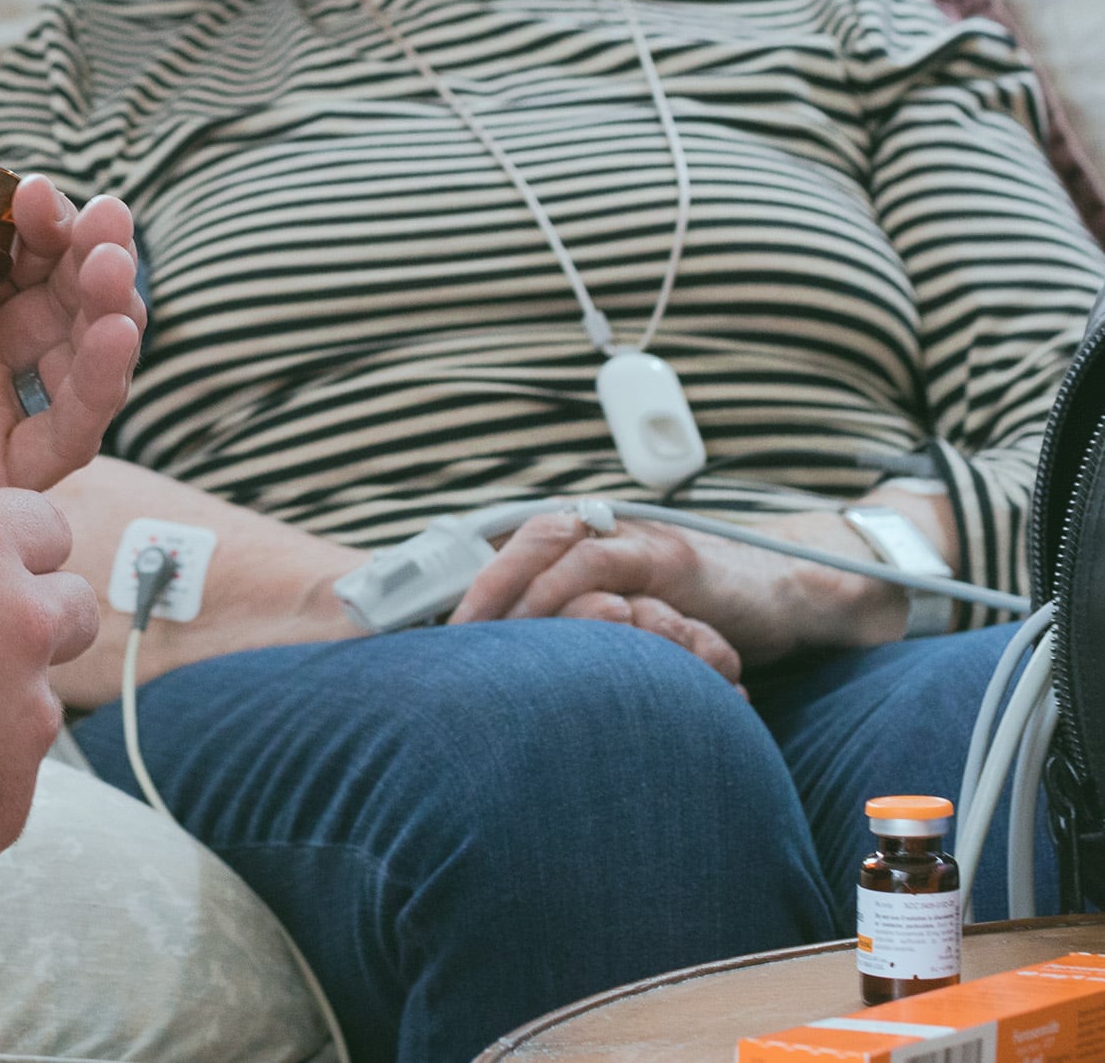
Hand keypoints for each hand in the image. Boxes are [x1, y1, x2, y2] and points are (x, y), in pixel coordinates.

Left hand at [0, 166, 143, 568]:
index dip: (31, 218)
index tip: (35, 193)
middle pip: (53, 297)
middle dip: (90, 255)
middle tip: (106, 227)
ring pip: (73, 360)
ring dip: (110, 312)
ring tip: (117, 274)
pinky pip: (60, 437)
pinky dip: (97, 387)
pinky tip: (112, 339)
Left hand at [449, 507, 896, 670]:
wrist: (788, 590)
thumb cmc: (703, 614)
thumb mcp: (635, 624)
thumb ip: (586, 638)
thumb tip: (522, 685)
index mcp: (585, 544)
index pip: (509, 552)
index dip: (468, 586)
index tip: (427, 632)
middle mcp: (601, 531)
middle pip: (516, 541)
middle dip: (473, 586)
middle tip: (440, 639)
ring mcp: (632, 538)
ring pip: (548, 545)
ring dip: (507, 587)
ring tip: (476, 635)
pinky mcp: (667, 556)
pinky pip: (600, 563)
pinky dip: (565, 590)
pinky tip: (546, 627)